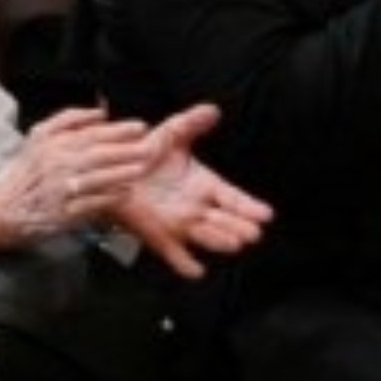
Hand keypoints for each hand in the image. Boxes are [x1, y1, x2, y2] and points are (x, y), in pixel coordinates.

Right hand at [0, 105, 160, 249]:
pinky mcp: (63, 214)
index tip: (140, 126)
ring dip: (122, 172)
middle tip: (149, 146)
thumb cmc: (22, 173)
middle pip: (99, 154)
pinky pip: (91, 203)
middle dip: (127, 150)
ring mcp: (60, 191)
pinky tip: (125, 191)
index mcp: (53, 145)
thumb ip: (69, 120)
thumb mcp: (37, 137)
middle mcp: (57, 166)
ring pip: (97, 178)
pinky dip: (109, 197)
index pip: (92, 134)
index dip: (119, 130)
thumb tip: (100, 112)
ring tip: (142, 167)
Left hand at [107, 104, 275, 277]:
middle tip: (253, 234)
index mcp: (205, 185)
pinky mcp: (160, 236)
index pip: (232, 197)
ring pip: (205, 235)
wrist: (115, 171)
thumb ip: (192, 123)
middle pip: (224, 220)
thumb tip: (212, 109)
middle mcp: (197, 208)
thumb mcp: (171, 134)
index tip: (266, 215)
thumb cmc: (146, 154)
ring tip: (234, 244)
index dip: (248, 206)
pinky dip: (184, 264)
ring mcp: (180, 224)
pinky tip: (196, 271)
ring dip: (219, 241)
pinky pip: (174, 254)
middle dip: (239, 227)